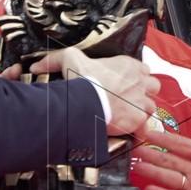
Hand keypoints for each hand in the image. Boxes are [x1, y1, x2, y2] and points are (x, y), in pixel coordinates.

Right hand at [32, 48, 159, 136]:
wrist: (85, 103)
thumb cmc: (81, 82)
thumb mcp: (69, 60)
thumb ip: (55, 59)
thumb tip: (38, 65)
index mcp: (127, 65)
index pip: (142, 68)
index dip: (136, 76)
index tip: (127, 82)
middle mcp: (139, 82)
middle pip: (152, 85)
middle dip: (145, 92)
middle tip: (132, 98)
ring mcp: (141, 101)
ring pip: (151, 105)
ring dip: (142, 110)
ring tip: (129, 115)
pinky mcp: (138, 119)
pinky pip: (145, 125)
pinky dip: (139, 129)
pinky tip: (130, 130)